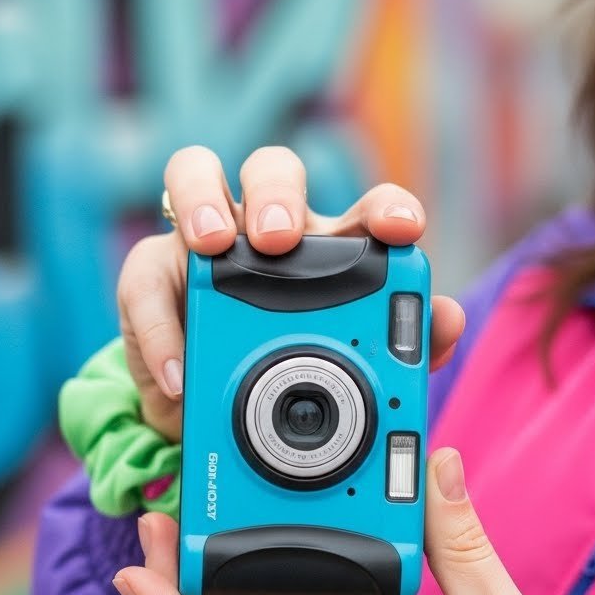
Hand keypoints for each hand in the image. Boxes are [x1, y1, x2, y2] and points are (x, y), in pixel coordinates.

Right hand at [117, 145, 464, 439]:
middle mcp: (268, 233)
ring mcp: (203, 243)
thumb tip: (449, 323)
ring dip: (204, 201)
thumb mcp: (348, 379)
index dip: (387, 209)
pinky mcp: (152, 276)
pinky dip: (159, 327)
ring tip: (211, 246)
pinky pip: (144, 279)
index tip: (402, 229)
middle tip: (281, 238)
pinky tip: (178, 372)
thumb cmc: (291, 380)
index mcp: (333, 253)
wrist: (217, 424)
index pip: (365, 211)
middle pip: (274, 170)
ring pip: (195, 172)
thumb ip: (405, 353)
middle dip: (279, 195)